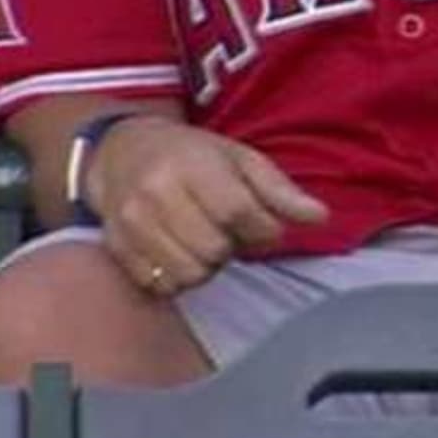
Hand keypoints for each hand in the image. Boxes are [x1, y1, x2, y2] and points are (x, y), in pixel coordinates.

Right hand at [79, 115, 328, 296]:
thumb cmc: (192, 155)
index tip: (263, 225)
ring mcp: (131, 223)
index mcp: (192, 166)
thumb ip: (280, 191)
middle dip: (232, 247)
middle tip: (227, 230)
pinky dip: (178, 277)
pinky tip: (181, 252)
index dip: (262, 228)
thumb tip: (320, 217)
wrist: (121, 152)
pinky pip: (160, 284)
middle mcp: (156, 194)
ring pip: (189, 273)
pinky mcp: (116, 247)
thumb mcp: (241, 159)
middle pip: (214, 249)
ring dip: (207, 266)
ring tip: (204, 240)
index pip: (237, 211)